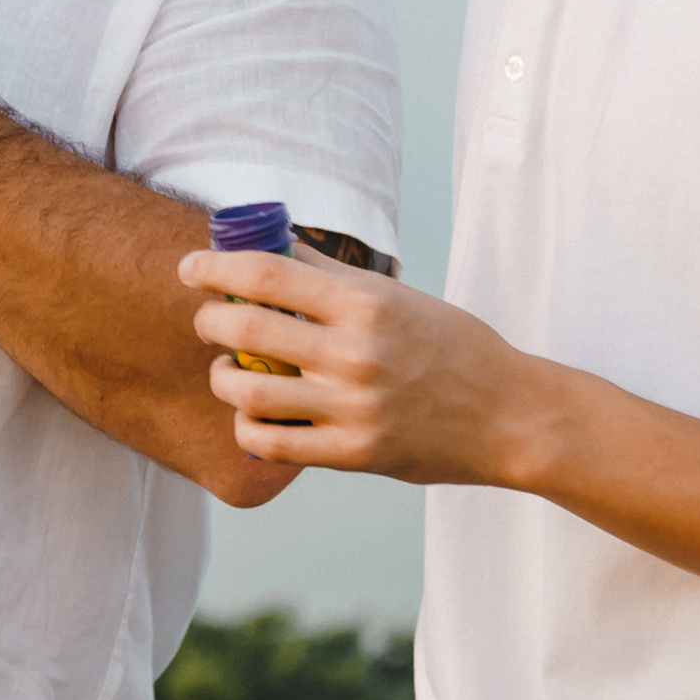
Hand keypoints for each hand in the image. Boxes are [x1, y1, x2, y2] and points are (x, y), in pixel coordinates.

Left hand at [179, 245, 540, 483]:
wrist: (508, 416)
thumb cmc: (454, 347)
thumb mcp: (400, 298)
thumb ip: (335, 276)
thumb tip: (273, 246)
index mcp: (368, 304)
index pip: (270, 273)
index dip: (217, 266)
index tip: (190, 267)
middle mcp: (356, 354)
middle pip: (246, 329)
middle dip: (209, 320)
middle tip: (207, 318)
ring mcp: (353, 408)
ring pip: (247, 391)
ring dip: (221, 376)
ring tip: (227, 370)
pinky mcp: (352, 454)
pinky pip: (271, 442)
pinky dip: (247, 426)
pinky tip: (253, 415)